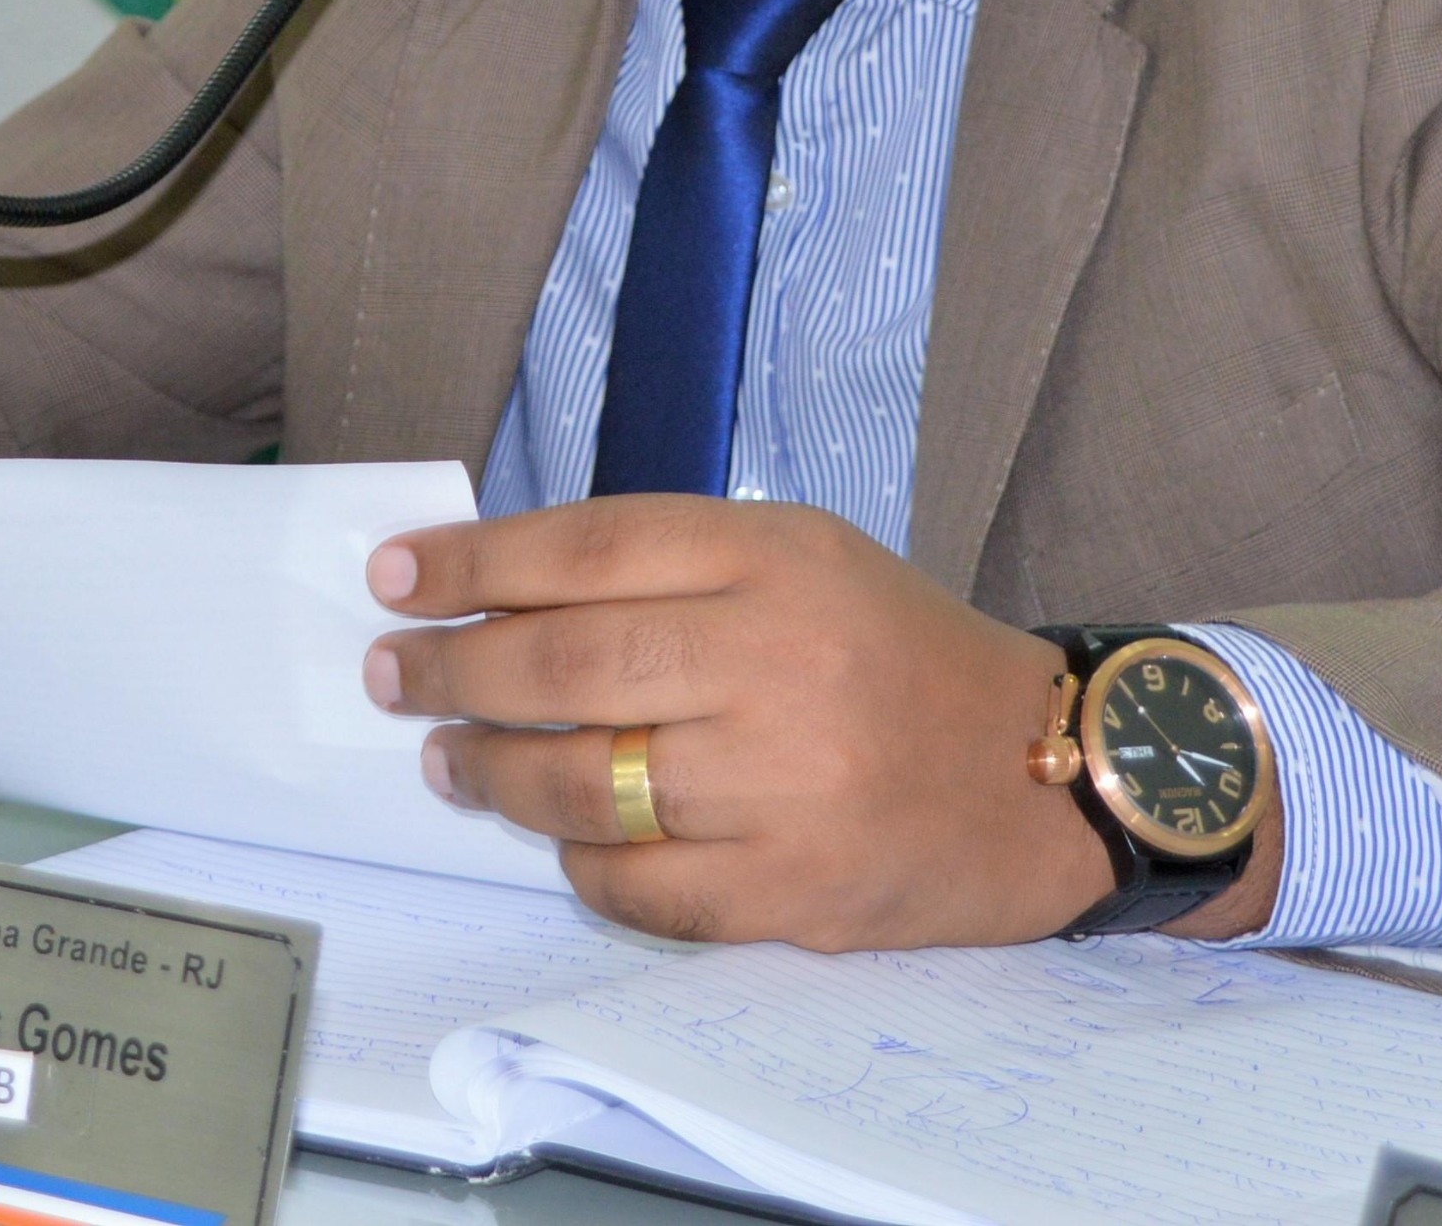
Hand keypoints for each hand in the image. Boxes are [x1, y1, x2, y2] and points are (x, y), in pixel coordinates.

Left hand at [363, 495, 1276, 949]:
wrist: (1046, 774)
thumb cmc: (899, 655)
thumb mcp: (803, 558)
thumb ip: (668, 565)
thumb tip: (498, 586)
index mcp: (779, 560)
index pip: (586, 550)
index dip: (473, 563)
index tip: (395, 576)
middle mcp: (778, 662)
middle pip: (564, 666)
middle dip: (452, 672)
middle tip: (395, 677)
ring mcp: (786, 785)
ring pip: (582, 786)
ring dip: (491, 774)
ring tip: (450, 761)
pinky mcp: (792, 890)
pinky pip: (636, 887)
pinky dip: (579, 867)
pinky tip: (558, 842)